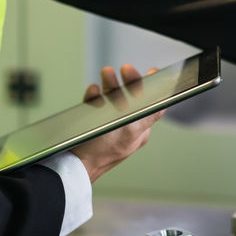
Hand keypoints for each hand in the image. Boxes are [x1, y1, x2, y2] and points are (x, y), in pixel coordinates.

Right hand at [71, 64, 160, 182]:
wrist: (72, 166)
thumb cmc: (100, 152)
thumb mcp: (129, 129)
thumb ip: (148, 114)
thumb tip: (163, 100)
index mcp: (139, 130)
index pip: (152, 105)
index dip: (153, 87)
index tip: (153, 72)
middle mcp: (127, 127)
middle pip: (131, 98)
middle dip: (128, 81)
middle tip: (126, 69)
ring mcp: (109, 126)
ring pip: (113, 99)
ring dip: (110, 84)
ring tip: (107, 73)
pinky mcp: (92, 126)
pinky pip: (95, 107)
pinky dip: (94, 97)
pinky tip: (93, 92)